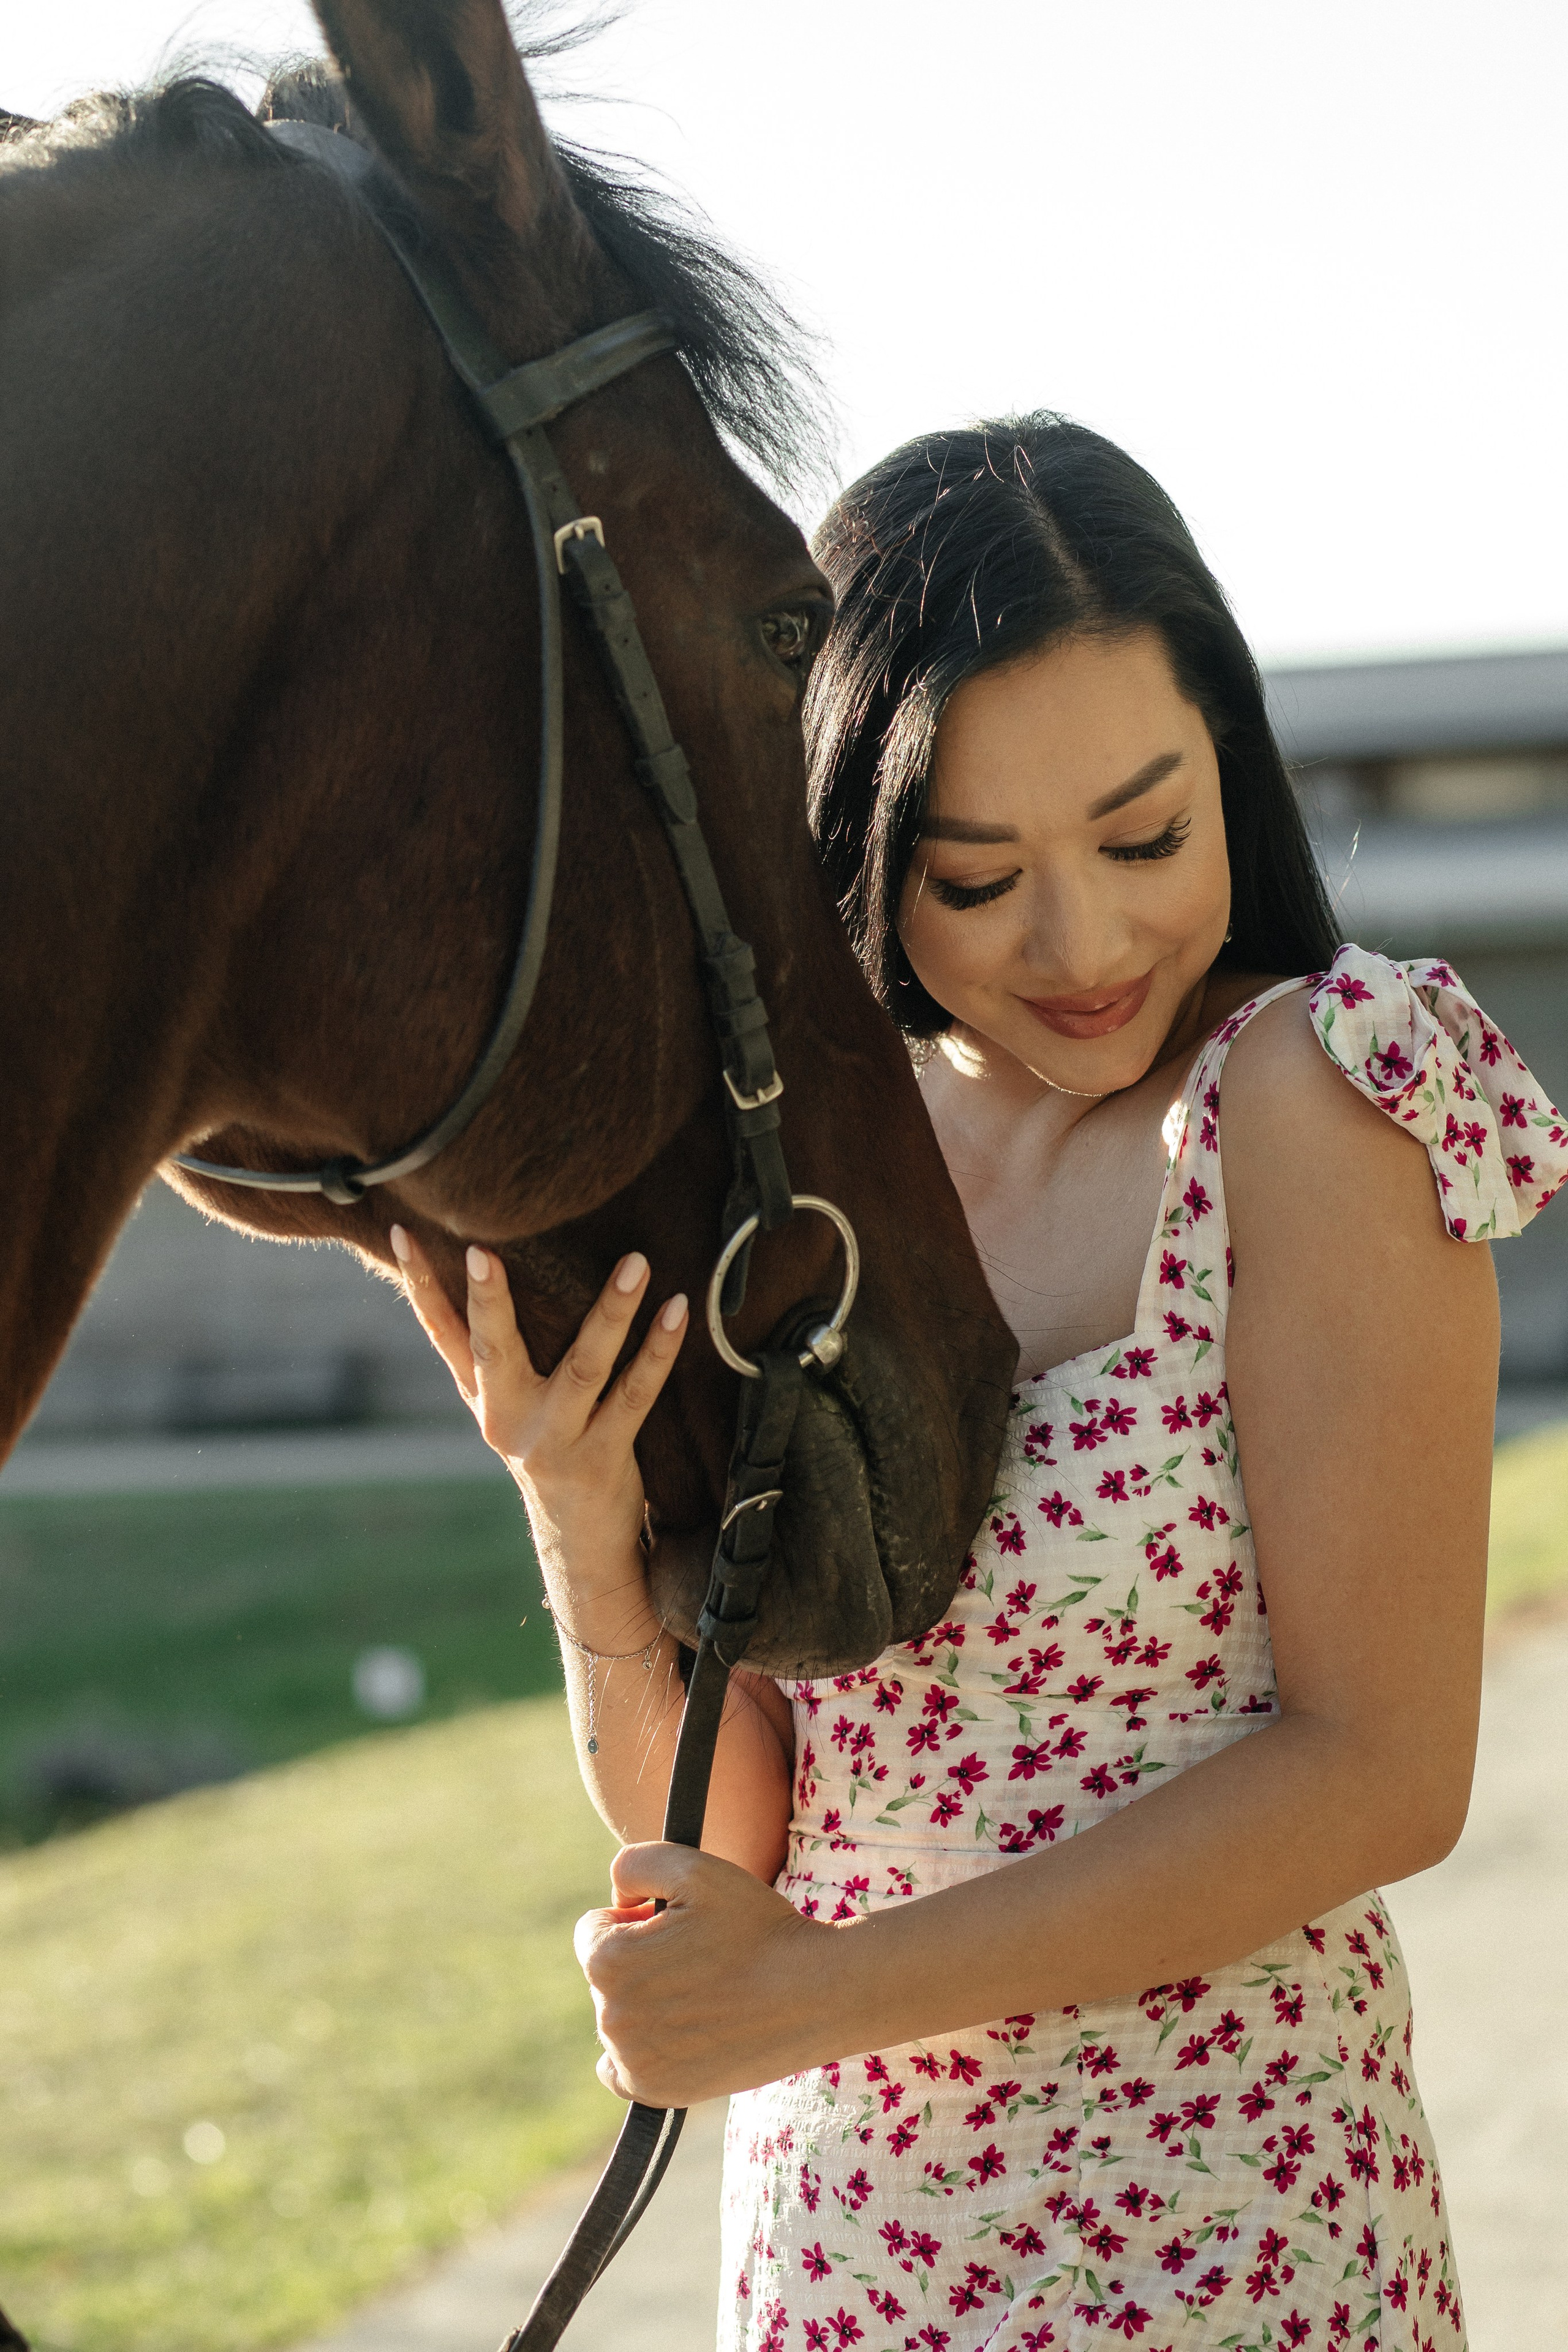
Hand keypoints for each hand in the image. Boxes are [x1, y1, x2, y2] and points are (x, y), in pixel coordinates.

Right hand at [389, 1227, 688, 1578]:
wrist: (579, 1543)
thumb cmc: (547, 1450)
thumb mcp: (506, 1408)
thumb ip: (491, 1354)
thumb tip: (482, 1266)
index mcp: (484, 1397)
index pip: (442, 1332)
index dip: (419, 1284)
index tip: (403, 1233)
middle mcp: (509, 1418)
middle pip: (494, 1349)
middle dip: (488, 1300)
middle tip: (481, 1251)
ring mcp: (554, 1440)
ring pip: (584, 1365)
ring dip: (611, 1311)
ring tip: (635, 1263)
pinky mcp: (601, 1458)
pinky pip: (635, 1394)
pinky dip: (659, 1351)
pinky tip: (677, 1310)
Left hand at [575, 1843, 837, 2105]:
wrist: (813, 1993)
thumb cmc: (755, 1925)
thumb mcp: (693, 1867)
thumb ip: (632, 1863)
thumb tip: (615, 1898)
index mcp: (608, 1962)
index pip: (593, 1929)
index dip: (635, 1917)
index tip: (679, 1924)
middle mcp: (610, 2018)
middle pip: (605, 1974)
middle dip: (640, 1958)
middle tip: (700, 1957)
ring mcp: (633, 2061)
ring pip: (618, 2016)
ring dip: (645, 2000)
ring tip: (704, 1992)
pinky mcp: (657, 2091)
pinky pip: (619, 2069)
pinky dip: (638, 2052)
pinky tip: (674, 2035)